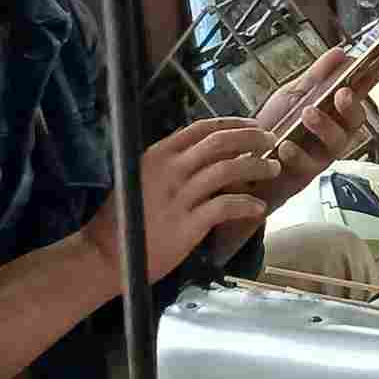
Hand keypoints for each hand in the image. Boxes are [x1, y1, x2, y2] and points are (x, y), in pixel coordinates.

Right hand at [88, 117, 277, 280]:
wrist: (106, 254)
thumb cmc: (125, 219)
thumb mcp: (142, 177)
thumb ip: (171, 164)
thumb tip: (205, 156)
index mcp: (159, 154)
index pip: (202, 128)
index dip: (233, 123)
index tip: (254, 125)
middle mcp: (170, 169)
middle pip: (220, 142)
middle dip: (251, 137)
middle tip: (271, 141)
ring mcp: (180, 196)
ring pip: (228, 169)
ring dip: (256, 166)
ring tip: (273, 170)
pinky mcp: (188, 224)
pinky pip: (226, 206)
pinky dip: (247, 204)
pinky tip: (259, 208)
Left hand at [252, 48, 371, 206]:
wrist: (243, 155)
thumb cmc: (273, 125)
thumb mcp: (292, 95)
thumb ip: (316, 76)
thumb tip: (341, 53)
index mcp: (333, 113)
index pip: (357, 96)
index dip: (368, 83)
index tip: (368, 69)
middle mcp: (332, 134)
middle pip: (355, 123)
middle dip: (351, 107)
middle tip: (341, 93)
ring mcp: (320, 155)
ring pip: (336, 144)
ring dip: (325, 126)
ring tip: (307, 113)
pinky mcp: (304, 175)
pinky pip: (308, 166)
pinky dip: (297, 154)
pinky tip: (286, 146)